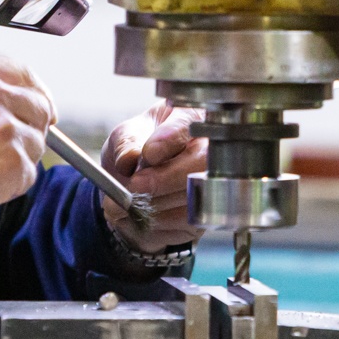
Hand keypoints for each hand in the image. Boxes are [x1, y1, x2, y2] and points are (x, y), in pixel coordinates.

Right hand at [0, 52, 54, 225]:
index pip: (23, 73)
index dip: (34, 92)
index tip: (39, 106)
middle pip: (38, 106)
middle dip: (29, 125)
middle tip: (8, 144)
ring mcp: (7, 126)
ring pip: (34, 140)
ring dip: (18, 155)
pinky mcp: (14, 161)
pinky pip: (28, 170)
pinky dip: (12, 181)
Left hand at [100, 101, 207, 253]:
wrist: (138, 181)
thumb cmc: (138, 147)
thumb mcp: (124, 136)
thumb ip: (125, 143)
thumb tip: (129, 157)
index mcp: (190, 117)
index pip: (186, 126)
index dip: (168, 141)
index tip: (148, 153)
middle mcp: (211, 148)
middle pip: (200, 163)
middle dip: (164, 178)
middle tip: (134, 185)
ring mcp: (214, 183)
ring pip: (193, 196)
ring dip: (155, 204)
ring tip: (125, 203)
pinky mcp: (207, 213)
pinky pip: (186, 221)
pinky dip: (158, 221)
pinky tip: (140, 215)